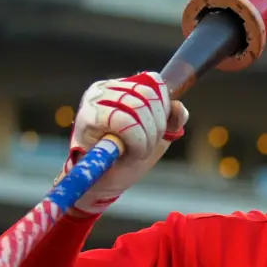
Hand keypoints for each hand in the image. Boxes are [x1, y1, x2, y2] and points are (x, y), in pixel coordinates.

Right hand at [59, 72, 188, 214]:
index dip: (164, 107)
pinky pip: (124, 121)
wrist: (102, 184)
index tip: (160, 130)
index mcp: (122, 88)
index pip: (153, 82)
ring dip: (146, 138)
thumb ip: (170, 120)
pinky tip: (130, 153)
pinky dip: (136, 141)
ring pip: (137, 107)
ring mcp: (94, 100)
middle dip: (156, 127)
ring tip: (137, 152)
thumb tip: (178, 106)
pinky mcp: (87, 116)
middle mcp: (105, 89)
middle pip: (147, 94)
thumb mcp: (156, 137)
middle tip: (147, 147)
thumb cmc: (125, 158)